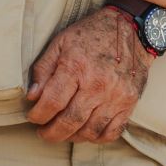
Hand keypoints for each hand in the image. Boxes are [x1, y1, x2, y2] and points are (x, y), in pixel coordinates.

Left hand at [25, 8, 151, 142]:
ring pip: (90, 131)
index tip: (34, 116)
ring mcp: (117, 94)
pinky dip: (97, 137)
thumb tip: (32, 97)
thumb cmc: (92, 34)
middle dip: (51, 133)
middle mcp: (98, 83)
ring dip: (72, 136)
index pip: (51, 103)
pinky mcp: (131, 101)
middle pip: (69, 122)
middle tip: (44, 132)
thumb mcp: (60, 43)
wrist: (133, 28)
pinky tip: (87, 131)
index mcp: (77, 66)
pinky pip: (113, 131)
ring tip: (65, 131)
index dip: (37, 116)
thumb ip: (43, 70)